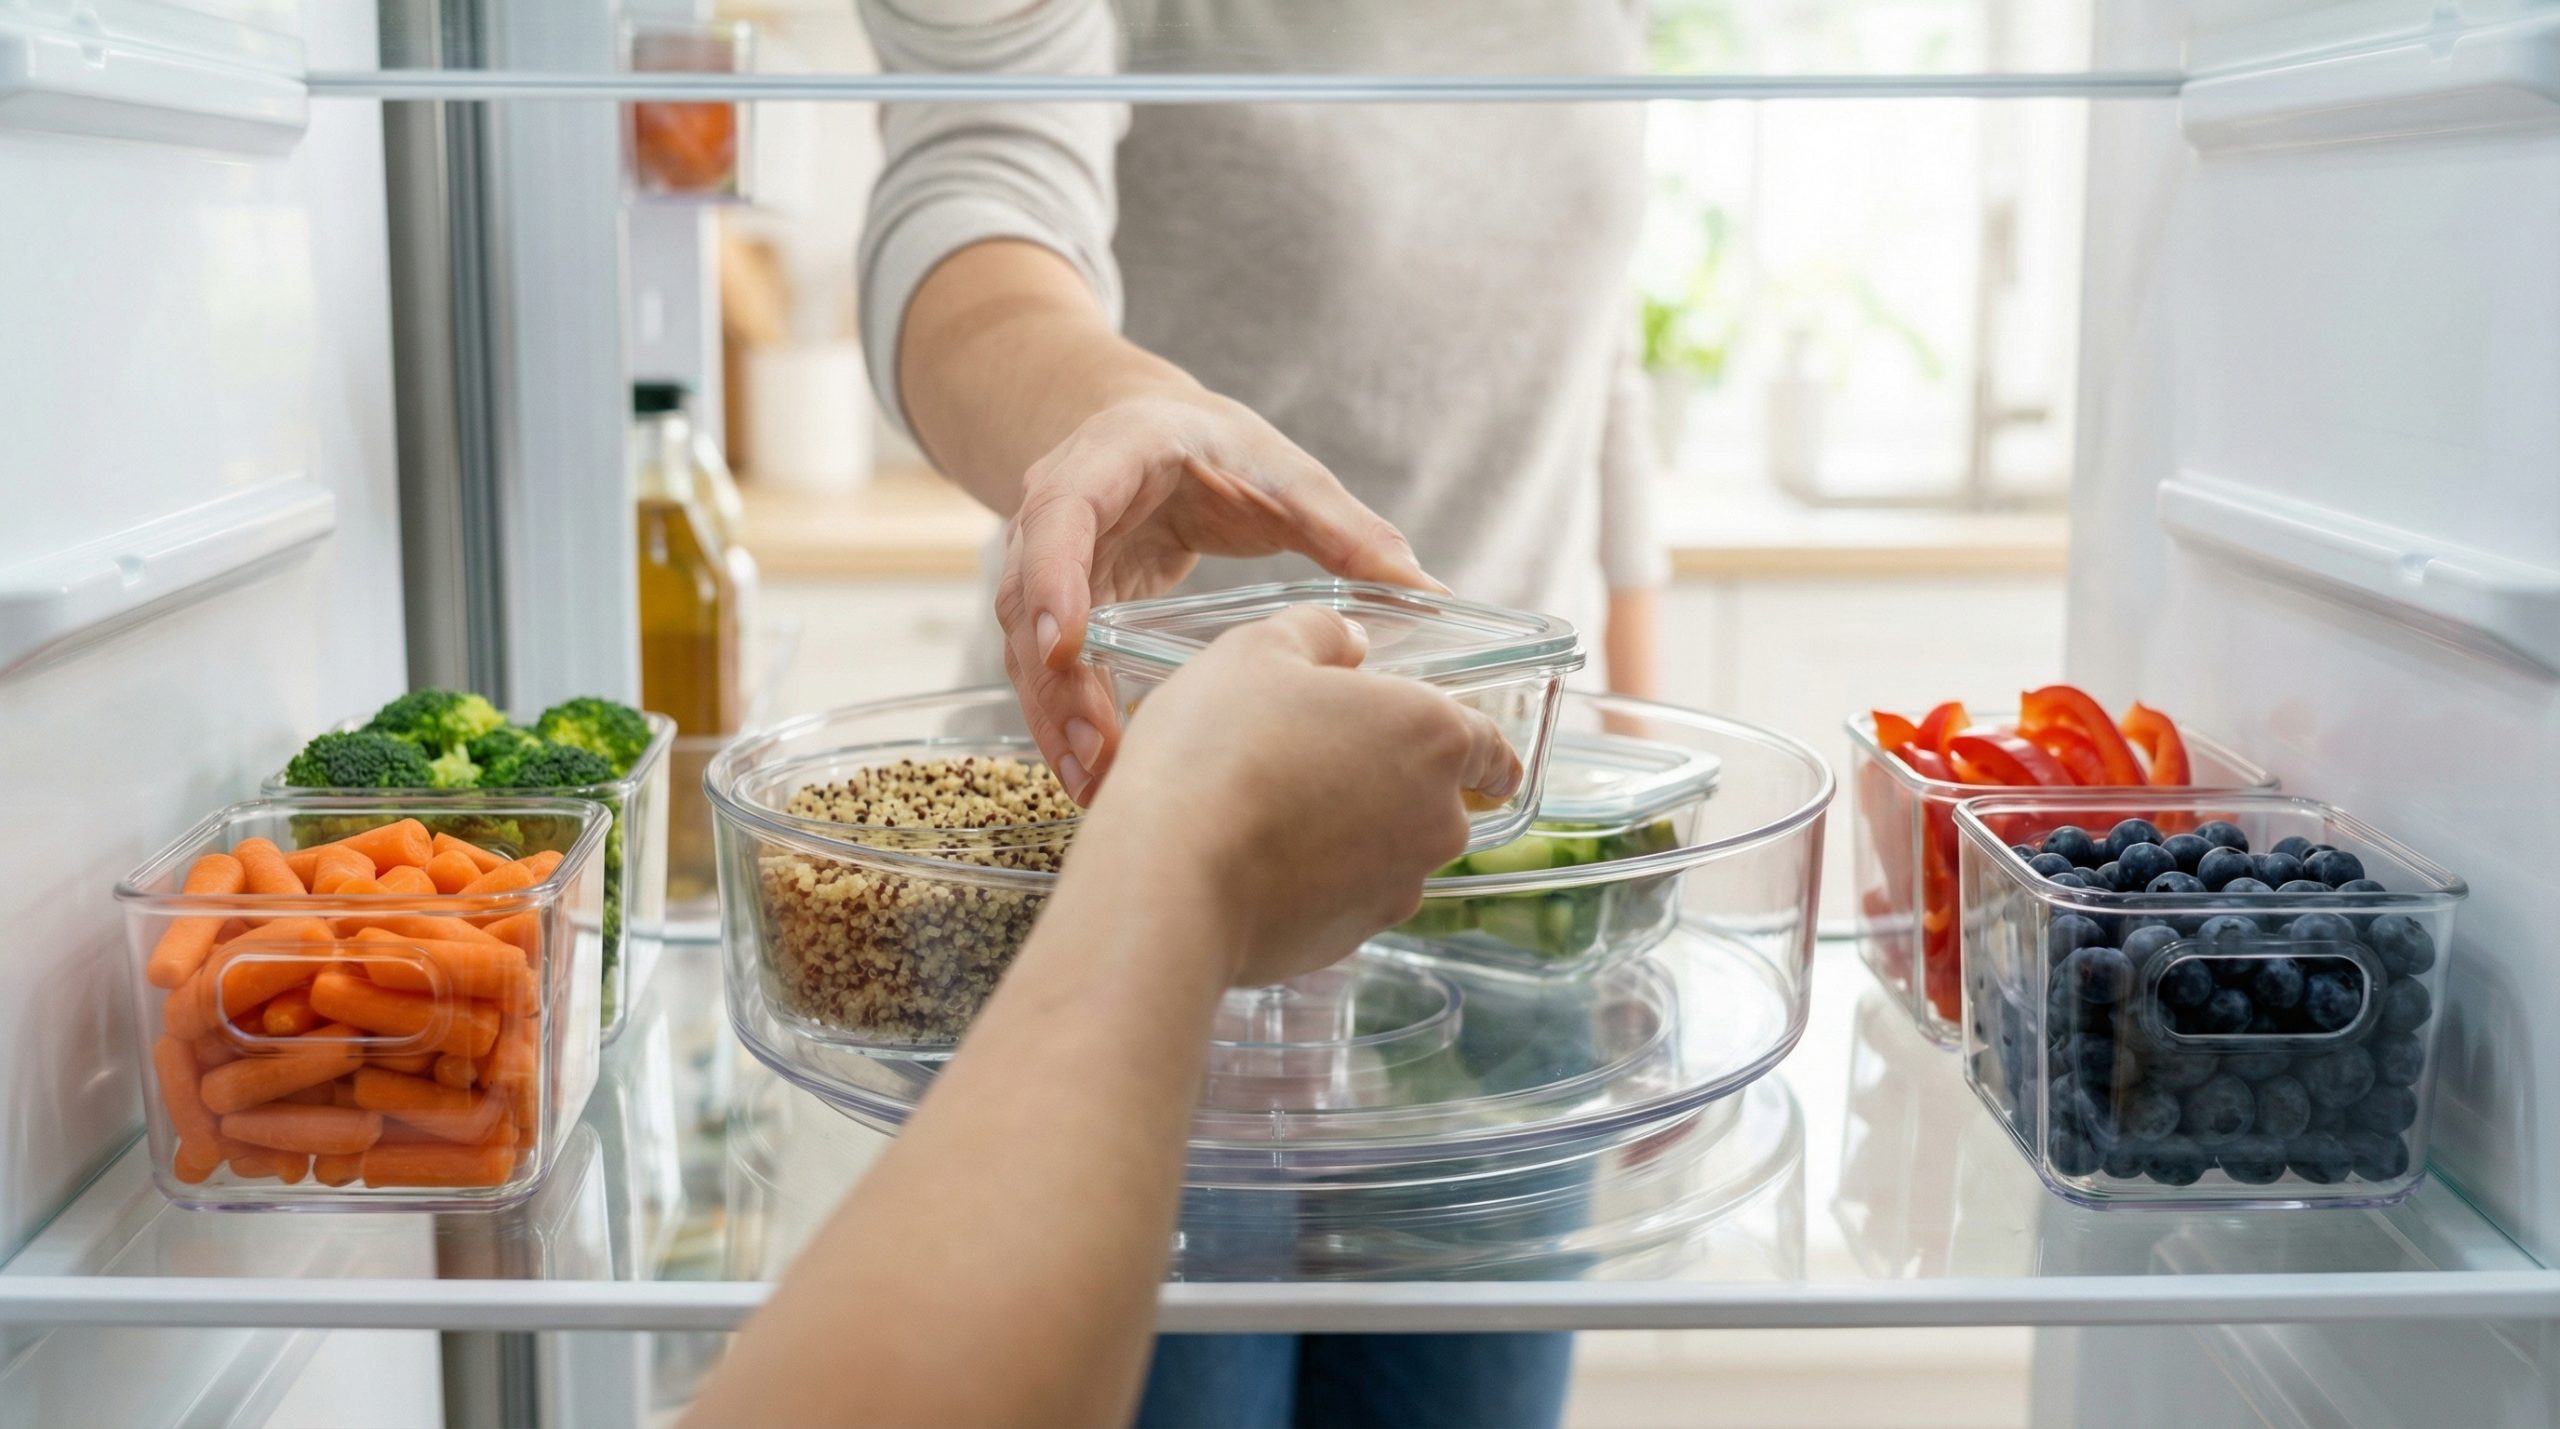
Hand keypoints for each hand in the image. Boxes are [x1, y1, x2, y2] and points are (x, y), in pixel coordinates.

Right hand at [995, 388, 1441, 801]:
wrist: (1161, 438)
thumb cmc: (1221, 451)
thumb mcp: (1285, 475)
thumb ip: (1348, 531)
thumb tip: (1428, 591)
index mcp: (1109, 457)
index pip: (1061, 513)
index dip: (1058, 577)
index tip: (1069, 645)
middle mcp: (1057, 511)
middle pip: (1030, 597)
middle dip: (1056, 677)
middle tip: (1096, 747)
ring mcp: (1046, 565)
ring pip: (1028, 647)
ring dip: (1056, 717)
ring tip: (1095, 783)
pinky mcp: (1057, 614)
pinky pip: (1049, 674)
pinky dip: (1067, 725)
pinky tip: (1097, 780)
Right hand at [1077, 606, 1521, 987]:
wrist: (1171, 878)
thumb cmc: (1219, 749)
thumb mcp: (1258, 650)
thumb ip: (1319, 633)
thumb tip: (1350, 643)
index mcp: (1432, 735)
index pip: (1491, 748)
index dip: (1483, 752)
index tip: (1481, 763)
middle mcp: (1436, 819)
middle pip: (1432, 799)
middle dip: (1386, 783)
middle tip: (1310, 761)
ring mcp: (1397, 888)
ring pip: (1387, 852)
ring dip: (1348, 833)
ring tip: (1268, 813)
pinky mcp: (1352, 938)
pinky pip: (1343, 898)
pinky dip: (1314, 881)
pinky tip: (1254, 862)